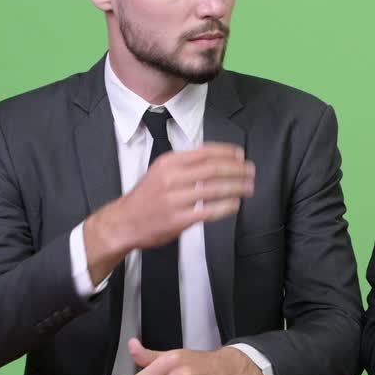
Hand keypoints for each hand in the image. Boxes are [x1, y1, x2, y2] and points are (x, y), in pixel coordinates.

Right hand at [85, 144, 253, 282]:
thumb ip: (185, 164)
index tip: (241, 155)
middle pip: (213, 169)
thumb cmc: (146, 197)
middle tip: (251, 171)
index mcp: (169, 163)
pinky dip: (225, 207)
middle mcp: (172, 178)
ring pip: (214, 189)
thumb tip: (217, 159)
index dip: (227, 153)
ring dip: (236, 187)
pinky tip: (235, 205)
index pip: (204, 152)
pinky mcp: (178, 219)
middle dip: (237, 169)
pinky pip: (208, 211)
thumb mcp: (160, 171)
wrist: (124, 222)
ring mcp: (174, 199)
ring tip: (249, 187)